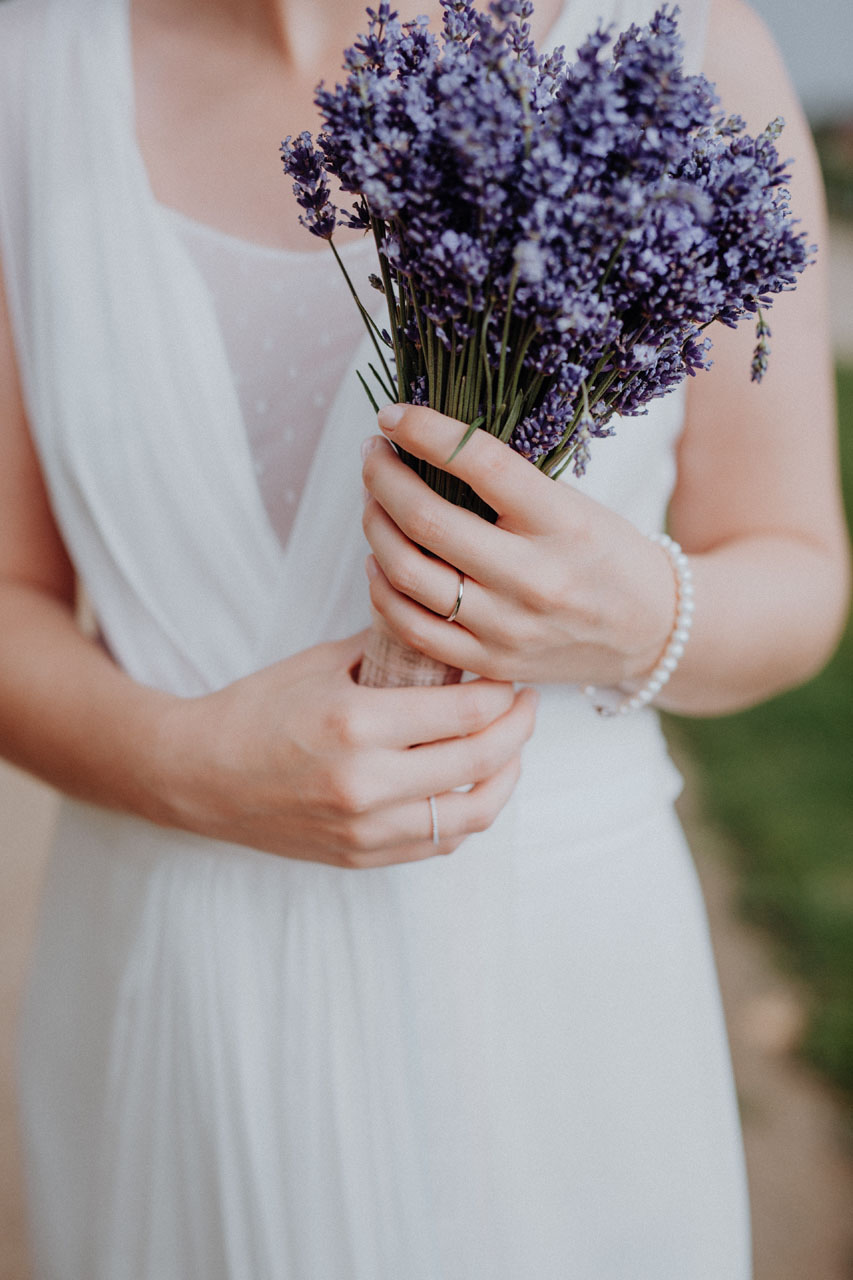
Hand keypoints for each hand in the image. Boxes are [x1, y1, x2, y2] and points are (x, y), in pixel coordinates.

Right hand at [157, 631, 537, 867]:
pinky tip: (472, 784)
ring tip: (509, 749)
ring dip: (504, 778)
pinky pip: (440, 842)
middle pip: (481, 761)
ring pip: (472, 813)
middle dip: (518, 728)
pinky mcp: (362, 856)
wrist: (197, 775)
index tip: (510, 675)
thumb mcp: (322, 663)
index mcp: (355, 724)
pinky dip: (467, 813)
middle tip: (526, 704)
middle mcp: (366, 784)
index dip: (502, 691)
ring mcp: (365, 828)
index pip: (465, 710)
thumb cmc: (256, 709)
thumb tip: (449, 635)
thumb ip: (391, 650)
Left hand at [362, 405, 675, 687]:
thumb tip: (427, 442)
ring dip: (376, 527)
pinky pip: (412, 627)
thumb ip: (508, 482)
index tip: (392, 415)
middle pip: (428, 520)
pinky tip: (380, 561)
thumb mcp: (575, 504)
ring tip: (373, 501)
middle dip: (383, 477)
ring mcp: (509, 627)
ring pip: (408, 574)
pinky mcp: (491, 662)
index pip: (481, 463)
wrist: (651, 631)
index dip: (425, 431)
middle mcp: (534, 577)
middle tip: (372, 455)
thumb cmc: (606, 554)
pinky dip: (383, 589)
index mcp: (562, 521)